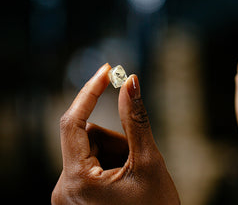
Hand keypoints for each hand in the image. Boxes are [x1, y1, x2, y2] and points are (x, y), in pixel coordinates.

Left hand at [52, 64, 179, 204]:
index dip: (90, 92)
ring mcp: (67, 196)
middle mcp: (62, 189)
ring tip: (135, 177)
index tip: (107, 70)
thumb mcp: (149, 162)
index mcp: (76, 181)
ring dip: (116, 153)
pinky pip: (89, 164)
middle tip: (139, 160)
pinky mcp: (74, 198)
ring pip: (90, 150)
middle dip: (116, 141)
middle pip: (88, 138)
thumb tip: (130, 82)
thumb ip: (136, 120)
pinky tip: (127, 184)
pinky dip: (111, 165)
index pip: (73, 123)